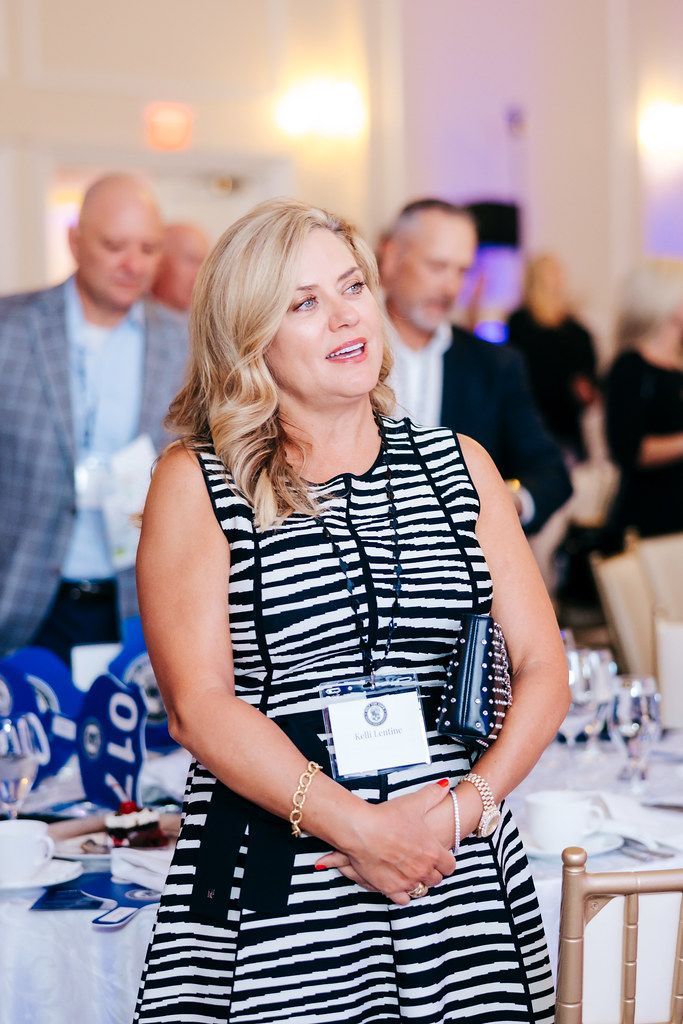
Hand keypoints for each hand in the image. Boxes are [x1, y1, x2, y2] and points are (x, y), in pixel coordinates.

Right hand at [315, 780, 455, 904]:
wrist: (362, 830)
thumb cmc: (388, 816)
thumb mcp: (414, 802)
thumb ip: (432, 794)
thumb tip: (445, 785)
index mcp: (432, 851)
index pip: (450, 866)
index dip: (445, 861)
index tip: (438, 856)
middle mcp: (422, 869)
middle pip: (436, 879)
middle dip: (431, 872)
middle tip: (422, 862)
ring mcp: (407, 881)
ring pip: (421, 890)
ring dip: (418, 882)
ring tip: (410, 872)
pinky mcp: (390, 889)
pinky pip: (404, 900)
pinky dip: (403, 893)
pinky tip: (399, 883)